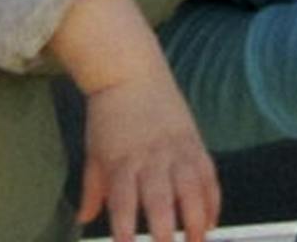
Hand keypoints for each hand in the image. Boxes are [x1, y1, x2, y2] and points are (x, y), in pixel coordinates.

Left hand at [77, 71, 219, 241]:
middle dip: (165, 231)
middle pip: (160, 199)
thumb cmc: (109, 115)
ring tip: (198, 241)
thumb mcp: (94, 151)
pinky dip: (212, 200)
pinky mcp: (194, 143)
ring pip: (191, 189)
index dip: (124, 226)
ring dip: (197, 220)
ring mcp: (176, 150)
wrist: (131, 71)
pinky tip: (211, 221)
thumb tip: (84, 219)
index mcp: (122, 161)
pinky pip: (208, 176)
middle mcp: (150, 157)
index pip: (123, 201)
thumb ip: (93, 189)